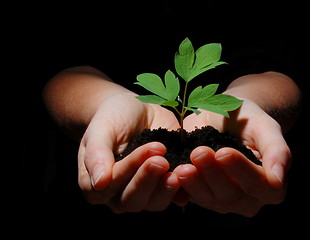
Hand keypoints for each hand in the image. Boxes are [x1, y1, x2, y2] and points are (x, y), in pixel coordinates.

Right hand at [77, 93, 181, 211]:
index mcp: (95, 185)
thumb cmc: (113, 118)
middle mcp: (118, 196)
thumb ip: (97, 154)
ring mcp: (144, 194)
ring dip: (166, 188)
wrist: (136, 111)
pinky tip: (191, 175)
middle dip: (148, 179)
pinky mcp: (164, 188)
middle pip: (133, 199)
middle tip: (162, 160)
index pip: (112, 184)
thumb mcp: (101, 129)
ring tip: (179, 170)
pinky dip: (184, 189)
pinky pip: (175, 196)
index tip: (149, 149)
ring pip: (154, 202)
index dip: (130, 168)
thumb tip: (100, 182)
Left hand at [173, 100, 290, 215]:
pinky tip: (174, 172)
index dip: (241, 170)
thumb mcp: (265, 126)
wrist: (224, 117)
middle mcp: (248, 199)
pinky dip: (182, 186)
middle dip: (213, 174)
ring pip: (210, 199)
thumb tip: (278, 180)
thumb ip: (277, 150)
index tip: (224, 152)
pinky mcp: (202, 196)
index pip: (259, 185)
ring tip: (182, 165)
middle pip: (232, 195)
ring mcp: (224, 201)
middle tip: (198, 152)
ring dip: (195, 182)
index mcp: (270, 185)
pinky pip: (192, 197)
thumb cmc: (248, 119)